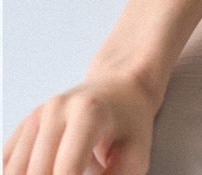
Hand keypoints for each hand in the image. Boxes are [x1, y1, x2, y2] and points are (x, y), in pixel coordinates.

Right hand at [3, 76, 157, 174]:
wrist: (119, 90)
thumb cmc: (130, 126)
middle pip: (37, 173)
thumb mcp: (135, 156)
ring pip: (16, 172)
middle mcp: (56, 109)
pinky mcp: (25, 125)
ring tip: (69, 173)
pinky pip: (10, 166)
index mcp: (88, 112)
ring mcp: (37, 115)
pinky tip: (48, 172)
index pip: (66, 171)